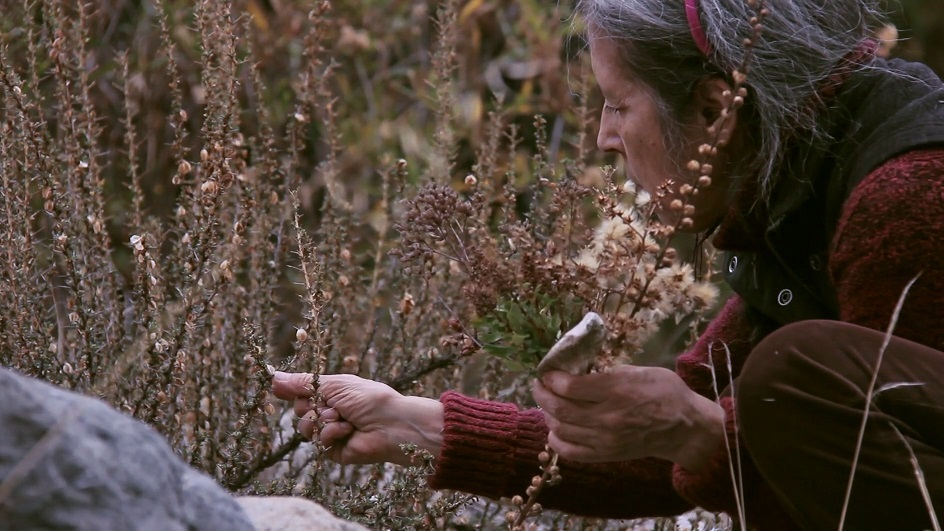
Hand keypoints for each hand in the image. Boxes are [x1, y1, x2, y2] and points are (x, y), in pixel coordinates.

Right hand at [272, 372, 443, 466]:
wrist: (391, 424)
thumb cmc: (369, 398)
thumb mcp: (334, 384)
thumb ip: (302, 383)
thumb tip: (273, 377)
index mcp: (331, 393)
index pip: (301, 392)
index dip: (294, 391)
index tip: (281, 388)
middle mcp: (329, 412)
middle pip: (299, 410)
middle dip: (312, 405)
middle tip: (331, 403)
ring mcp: (330, 432)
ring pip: (305, 427)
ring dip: (323, 419)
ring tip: (343, 417)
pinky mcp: (333, 450)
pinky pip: (318, 441)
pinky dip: (331, 433)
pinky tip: (348, 430)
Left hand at [533, 366, 724, 470]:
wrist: (684, 428)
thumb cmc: (664, 392)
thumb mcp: (638, 370)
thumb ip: (606, 373)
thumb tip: (576, 371)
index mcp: (617, 391)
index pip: (570, 387)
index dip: (551, 378)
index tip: (547, 372)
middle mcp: (608, 417)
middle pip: (560, 408)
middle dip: (542, 394)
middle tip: (539, 385)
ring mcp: (606, 440)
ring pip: (561, 429)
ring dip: (547, 414)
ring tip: (547, 404)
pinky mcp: (606, 455)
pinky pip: (571, 452)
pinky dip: (556, 440)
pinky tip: (555, 429)